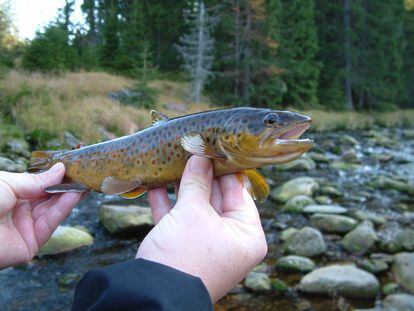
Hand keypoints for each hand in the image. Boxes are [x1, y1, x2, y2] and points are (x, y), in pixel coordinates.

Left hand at [0, 163, 81, 268]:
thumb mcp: (8, 183)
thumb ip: (36, 180)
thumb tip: (61, 169)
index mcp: (12, 195)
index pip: (40, 186)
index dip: (56, 177)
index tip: (73, 166)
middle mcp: (20, 211)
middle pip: (49, 198)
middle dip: (67, 186)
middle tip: (85, 173)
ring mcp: (26, 228)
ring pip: (53, 210)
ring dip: (70, 195)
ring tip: (85, 181)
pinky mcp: (32, 244)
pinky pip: (51, 223)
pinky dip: (64, 208)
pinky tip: (75, 194)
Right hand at [137, 156, 267, 301]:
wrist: (152, 294)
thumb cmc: (184, 253)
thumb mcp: (193, 212)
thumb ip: (197, 181)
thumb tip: (200, 154)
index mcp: (246, 235)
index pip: (239, 191)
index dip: (225, 166)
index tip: (214, 145)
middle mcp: (230, 241)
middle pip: (217, 197)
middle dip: (200, 175)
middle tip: (191, 150)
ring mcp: (207, 245)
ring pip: (195, 208)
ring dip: (181, 188)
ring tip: (173, 162)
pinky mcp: (184, 249)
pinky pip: (178, 220)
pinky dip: (167, 204)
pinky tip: (155, 184)